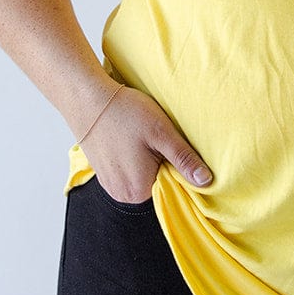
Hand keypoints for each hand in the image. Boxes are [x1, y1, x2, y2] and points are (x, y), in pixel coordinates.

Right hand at [80, 85, 212, 203]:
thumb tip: (206, 181)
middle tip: (157, 138)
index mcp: (139, 191)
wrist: (87, 100)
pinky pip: (128, 172)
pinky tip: (131, 141)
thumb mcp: (162, 133)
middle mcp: (123, 195)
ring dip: (148, 161)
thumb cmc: (125, 114)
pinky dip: (134, 160)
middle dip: (163, 164)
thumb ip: (184, 159)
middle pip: (157, 183)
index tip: (171, 146)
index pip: (173, 187)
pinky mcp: (104, 175)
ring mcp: (111, 186)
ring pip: (143, 177)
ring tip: (142, 138)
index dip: (178, 167)